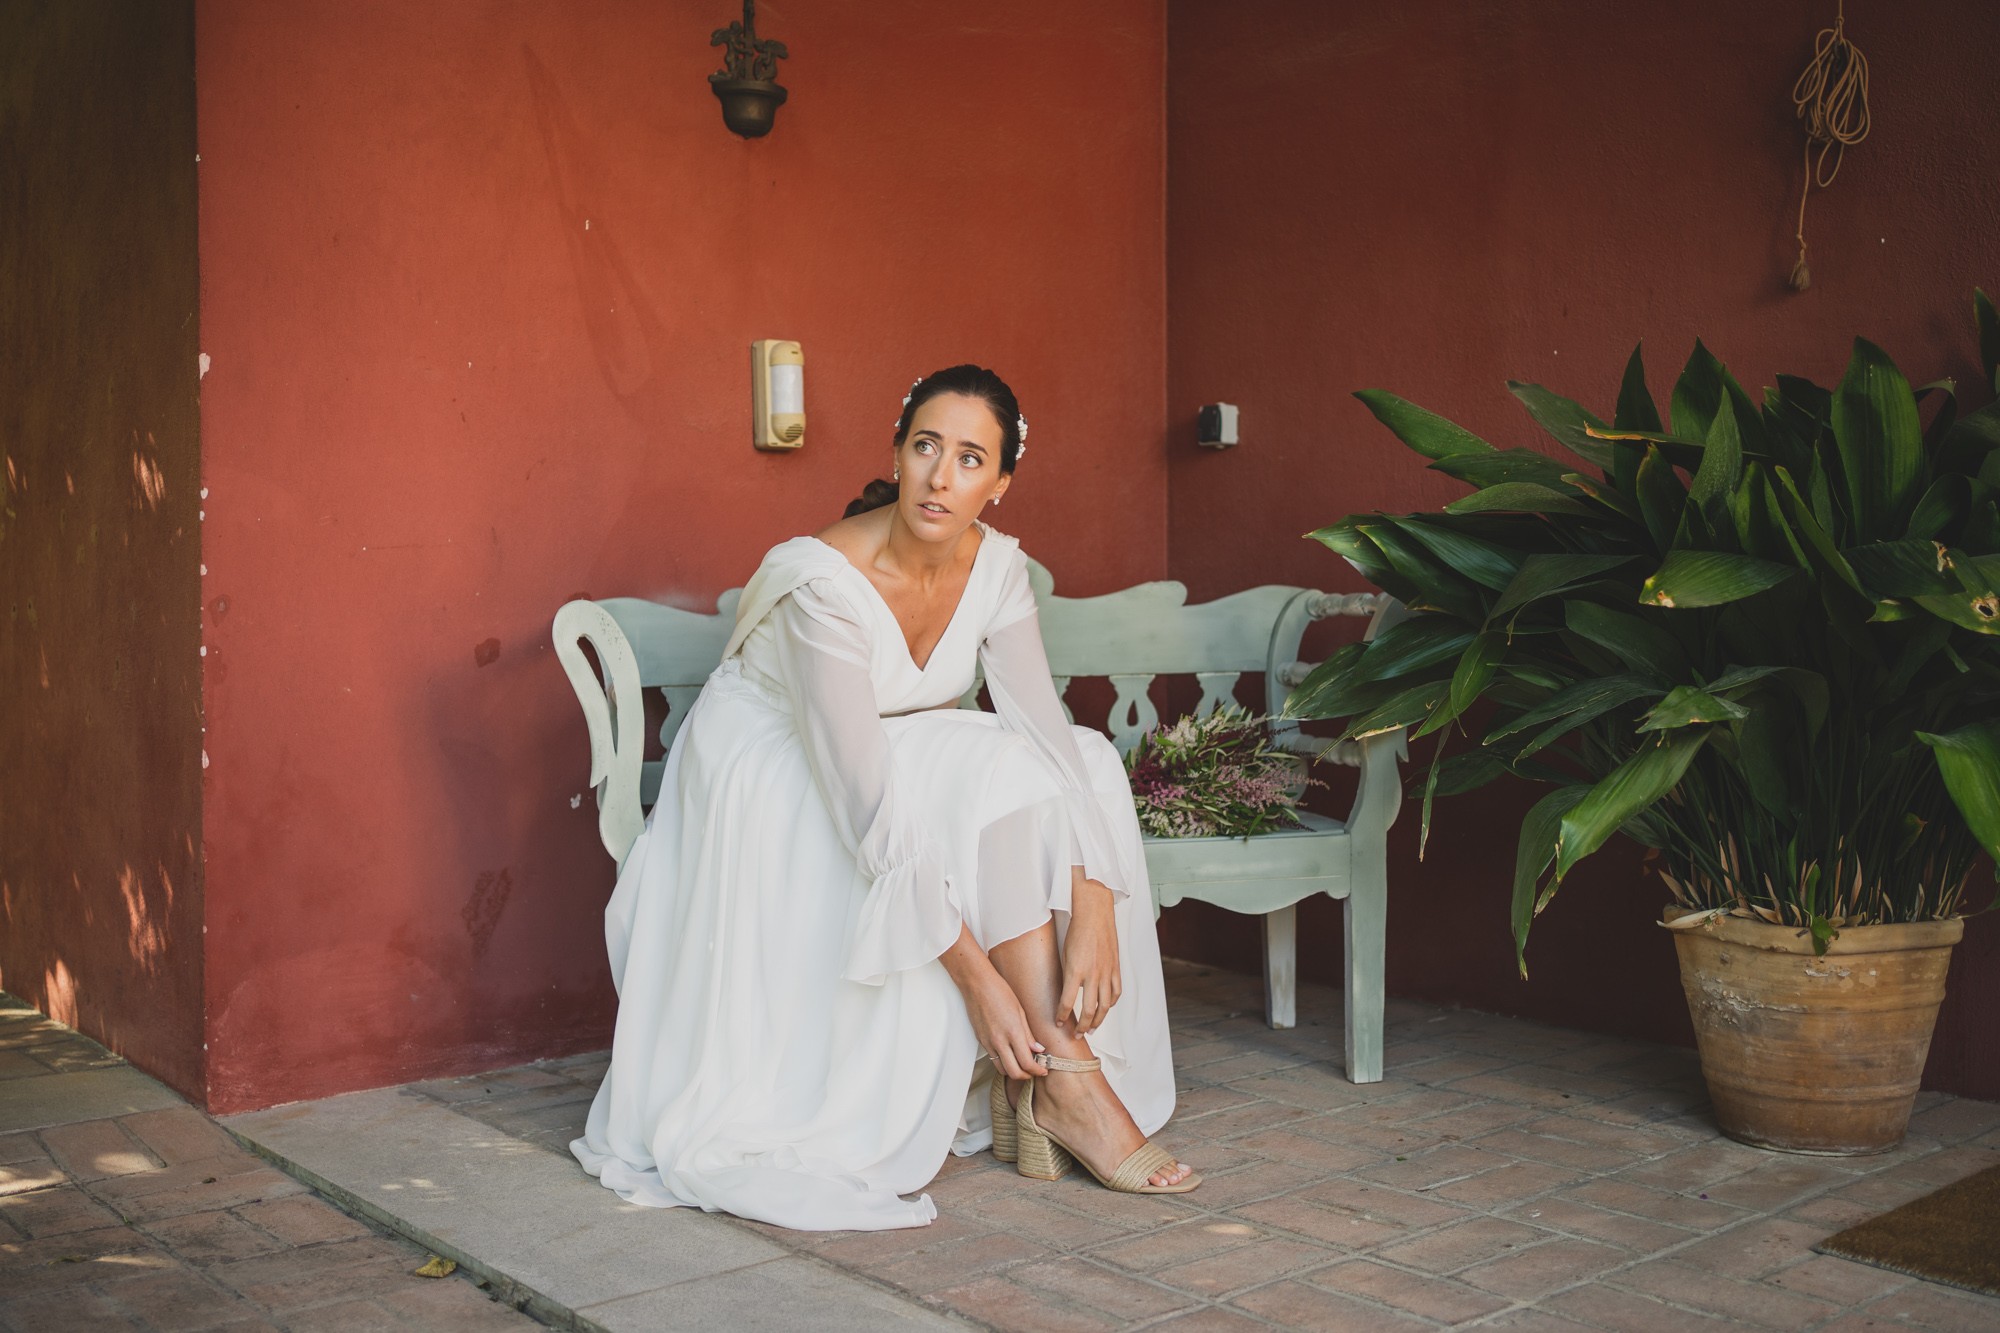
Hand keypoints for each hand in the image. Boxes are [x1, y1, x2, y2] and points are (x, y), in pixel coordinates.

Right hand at [965, 968, 1046, 1080]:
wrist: (977, 984)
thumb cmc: (999, 992)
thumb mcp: (1020, 1011)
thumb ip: (1028, 1034)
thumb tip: (1038, 1049)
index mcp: (1013, 1032)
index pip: (1027, 1062)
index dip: (1037, 1070)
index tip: (1043, 1070)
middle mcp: (999, 1041)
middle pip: (1014, 1072)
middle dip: (1026, 1076)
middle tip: (1034, 1071)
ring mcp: (988, 1042)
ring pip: (1002, 1069)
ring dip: (1013, 1071)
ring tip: (1022, 1064)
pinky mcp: (981, 1041)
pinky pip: (993, 1059)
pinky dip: (1003, 1062)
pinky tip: (1010, 1054)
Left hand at [1061, 876, 1120, 1035]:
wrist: (1094, 914)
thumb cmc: (1076, 930)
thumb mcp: (1065, 954)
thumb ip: (1068, 975)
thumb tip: (1065, 993)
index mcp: (1076, 971)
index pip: (1068, 1002)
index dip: (1063, 1016)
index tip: (1059, 1023)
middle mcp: (1093, 974)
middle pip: (1090, 1010)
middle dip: (1083, 1026)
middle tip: (1078, 1035)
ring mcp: (1107, 972)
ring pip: (1105, 1006)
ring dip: (1099, 1020)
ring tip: (1092, 1028)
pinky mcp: (1116, 968)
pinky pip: (1115, 992)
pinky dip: (1111, 1003)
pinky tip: (1106, 1007)